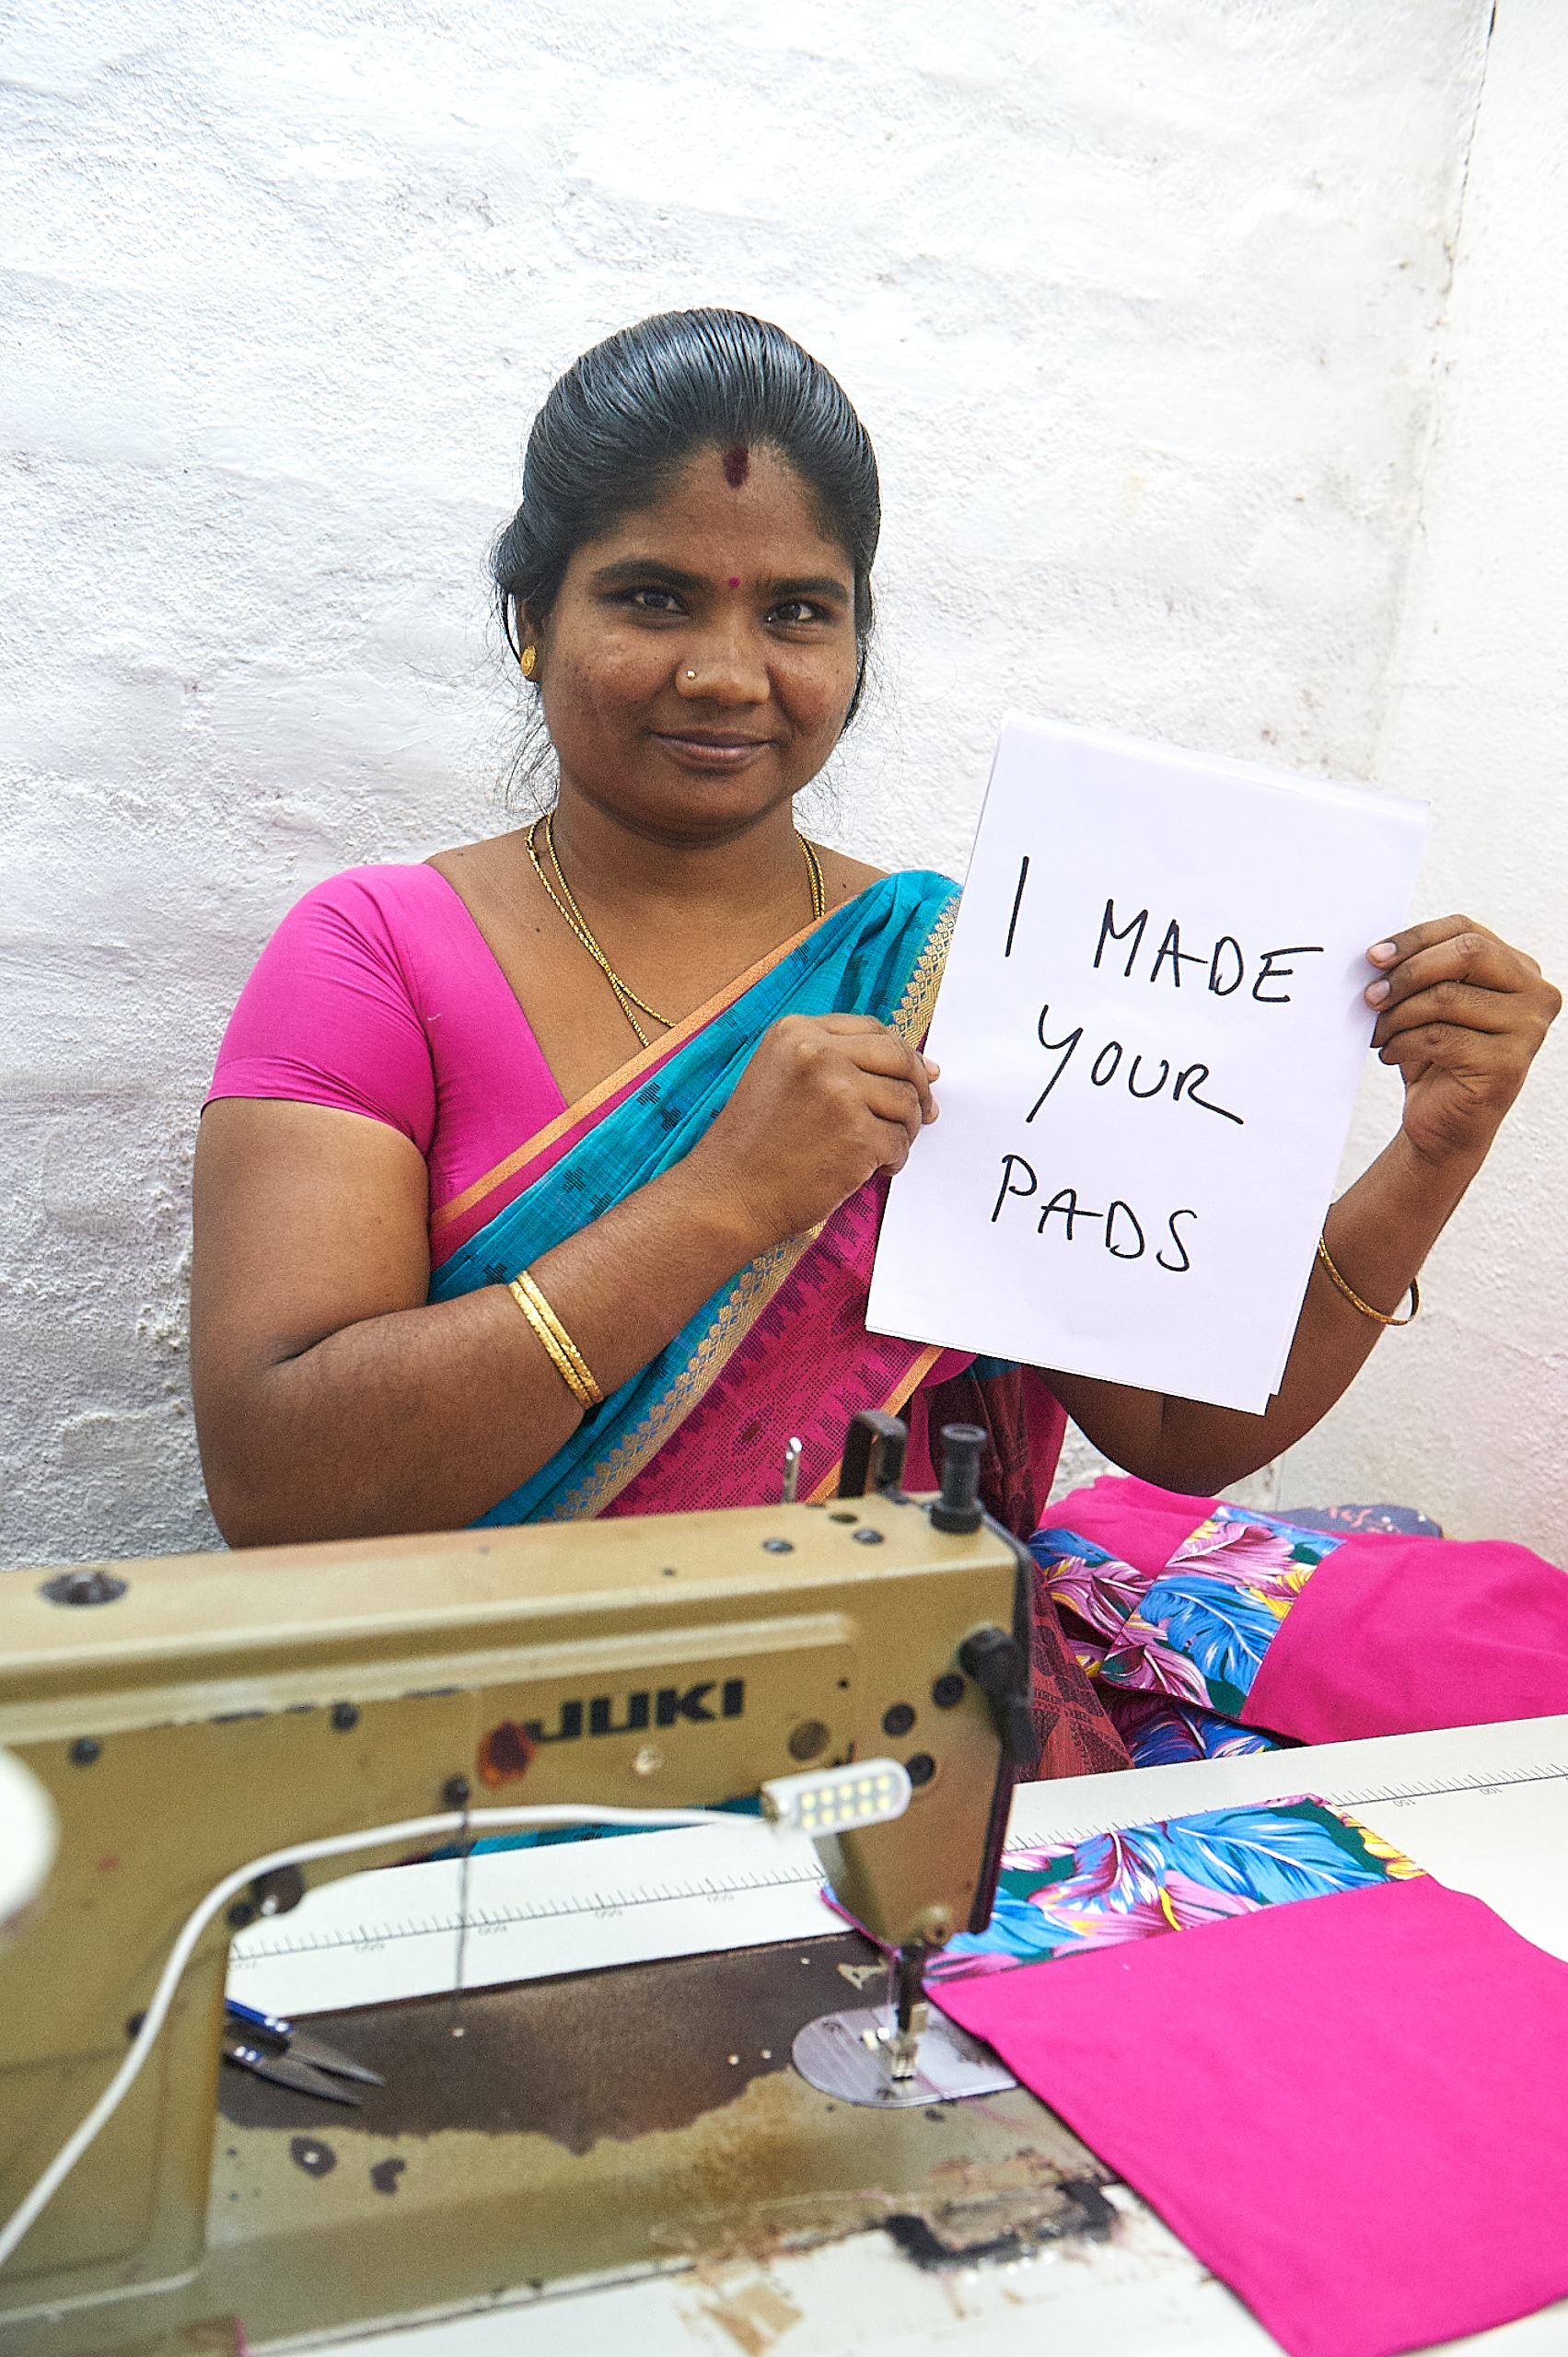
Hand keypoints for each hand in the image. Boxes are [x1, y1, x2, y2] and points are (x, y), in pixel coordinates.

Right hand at [687, 1012, 938, 1249]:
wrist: (727, 1195)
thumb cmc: (754, 1146)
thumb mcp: (780, 1076)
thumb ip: (836, 1062)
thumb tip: (926, 1068)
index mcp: (796, 1032)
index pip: (872, 1030)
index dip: (902, 1054)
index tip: (921, 1075)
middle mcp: (819, 1052)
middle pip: (899, 1057)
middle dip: (918, 1088)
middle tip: (923, 1115)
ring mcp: (840, 1092)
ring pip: (905, 1101)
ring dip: (904, 1130)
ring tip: (878, 1152)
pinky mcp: (857, 1134)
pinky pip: (900, 1142)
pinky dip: (893, 1160)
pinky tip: (870, 1170)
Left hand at [1365, 916, 1560, 1168]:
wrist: (1444, 1123)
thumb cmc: (1434, 1056)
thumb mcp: (1429, 1002)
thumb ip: (1420, 970)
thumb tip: (1377, 952)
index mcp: (1517, 968)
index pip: (1465, 930)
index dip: (1415, 938)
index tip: (1372, 957)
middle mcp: (1534, 993)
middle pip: (1466, 953)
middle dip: (1408, 972)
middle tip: (1370, 997)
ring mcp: (1528, 1029)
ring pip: (1447, 997)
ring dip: (1398, 1015)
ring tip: (1377, 1033)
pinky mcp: (1508, 1064)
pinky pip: (1441, 1038)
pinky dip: (1404, 1044)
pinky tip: (1390, 1054)